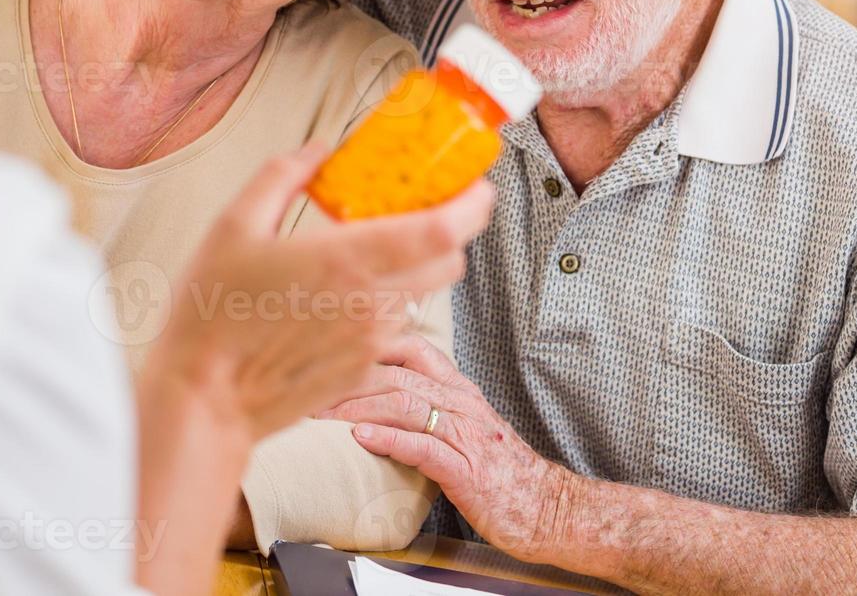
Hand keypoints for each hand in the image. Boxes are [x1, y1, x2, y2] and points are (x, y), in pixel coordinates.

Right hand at [155, 143, 495, 445]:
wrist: (206, 398)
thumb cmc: (213, 312)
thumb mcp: (234, 225)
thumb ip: (282, 175)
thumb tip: (320, 148)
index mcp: (345, 261)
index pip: (442, 231)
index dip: (471, 205)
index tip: (476, 185)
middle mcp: (371, 303)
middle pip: (449, 261)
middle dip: (451, 230)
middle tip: (428, 207)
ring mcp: (372, 340)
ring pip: (422, 291)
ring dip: (415, 266)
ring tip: (374, 250)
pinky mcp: (365, 367)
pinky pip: (394, 323)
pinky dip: (385, 301)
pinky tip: (342, 296)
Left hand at [319, 333, 573, 562]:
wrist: (550, 510)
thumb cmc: (503, 475)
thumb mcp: (467, 430)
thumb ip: (433, 410)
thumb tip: (384, 403)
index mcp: (461, 392)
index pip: (413, 349)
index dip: (370, 345)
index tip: (331, 350)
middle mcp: (462, 405)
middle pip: (396, 376)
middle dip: (347, 379)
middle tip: (306, 385)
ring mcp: (465, 435)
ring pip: (404, 404)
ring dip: (356, 406)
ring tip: (320, 410)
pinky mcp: (465, 469)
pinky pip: (422, 446)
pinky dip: (388, 439)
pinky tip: (361, 437)